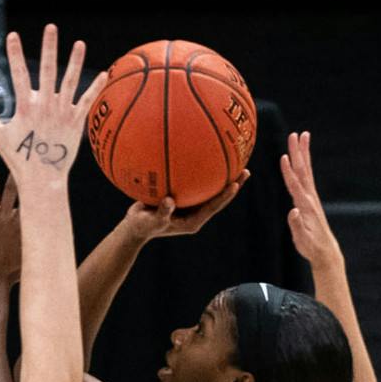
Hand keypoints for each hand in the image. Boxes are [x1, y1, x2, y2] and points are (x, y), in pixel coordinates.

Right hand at [0, 24, 104, 187]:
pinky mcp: (77, 122)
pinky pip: (88, 101)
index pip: (18, 73)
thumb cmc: (18, 158)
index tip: (13, 35)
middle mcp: (45, 105)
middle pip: (47, 69)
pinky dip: (96, 87)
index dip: (14, 53)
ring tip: (79, 43)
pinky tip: (104, 73)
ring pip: (70, 81)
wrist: (42, 178)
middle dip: (49, 46)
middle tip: (51, 27)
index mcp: (25, 106)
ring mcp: (63, 112)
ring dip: (75, 61)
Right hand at [119, 171, 248, 241]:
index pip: (213, 208)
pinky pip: (197, 184)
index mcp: (192, 222)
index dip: (225, 197)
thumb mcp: (149, 221)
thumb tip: (169, 201)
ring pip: (211, 191)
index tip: (236, 185)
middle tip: (246, 170)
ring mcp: (191, 207)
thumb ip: (160, 213)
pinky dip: (202, 172)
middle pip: (218, 199)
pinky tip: (204, 154)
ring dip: (223, 177)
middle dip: (233, 185)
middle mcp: (196, 214)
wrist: (134, 227)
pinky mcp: (185, 200)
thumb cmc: (141, 226)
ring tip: (235, 160)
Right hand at [280, 129, 343, 272]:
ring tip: (301, 136)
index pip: (295, 186)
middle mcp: (310, 198)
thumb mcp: (302, 240)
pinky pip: (306, 176)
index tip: (284, 157)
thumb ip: (297, 226)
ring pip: (305, 170)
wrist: (325, 251)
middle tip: (295, 134)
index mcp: (306, 206)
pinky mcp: (310, 198)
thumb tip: (293, 211)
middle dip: (298, 152)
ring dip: (303, 153)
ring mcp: (311, 197)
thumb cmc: (311, 247)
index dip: (289, 172)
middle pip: (302, 171)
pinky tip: (300, 156)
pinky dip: (302, 164)